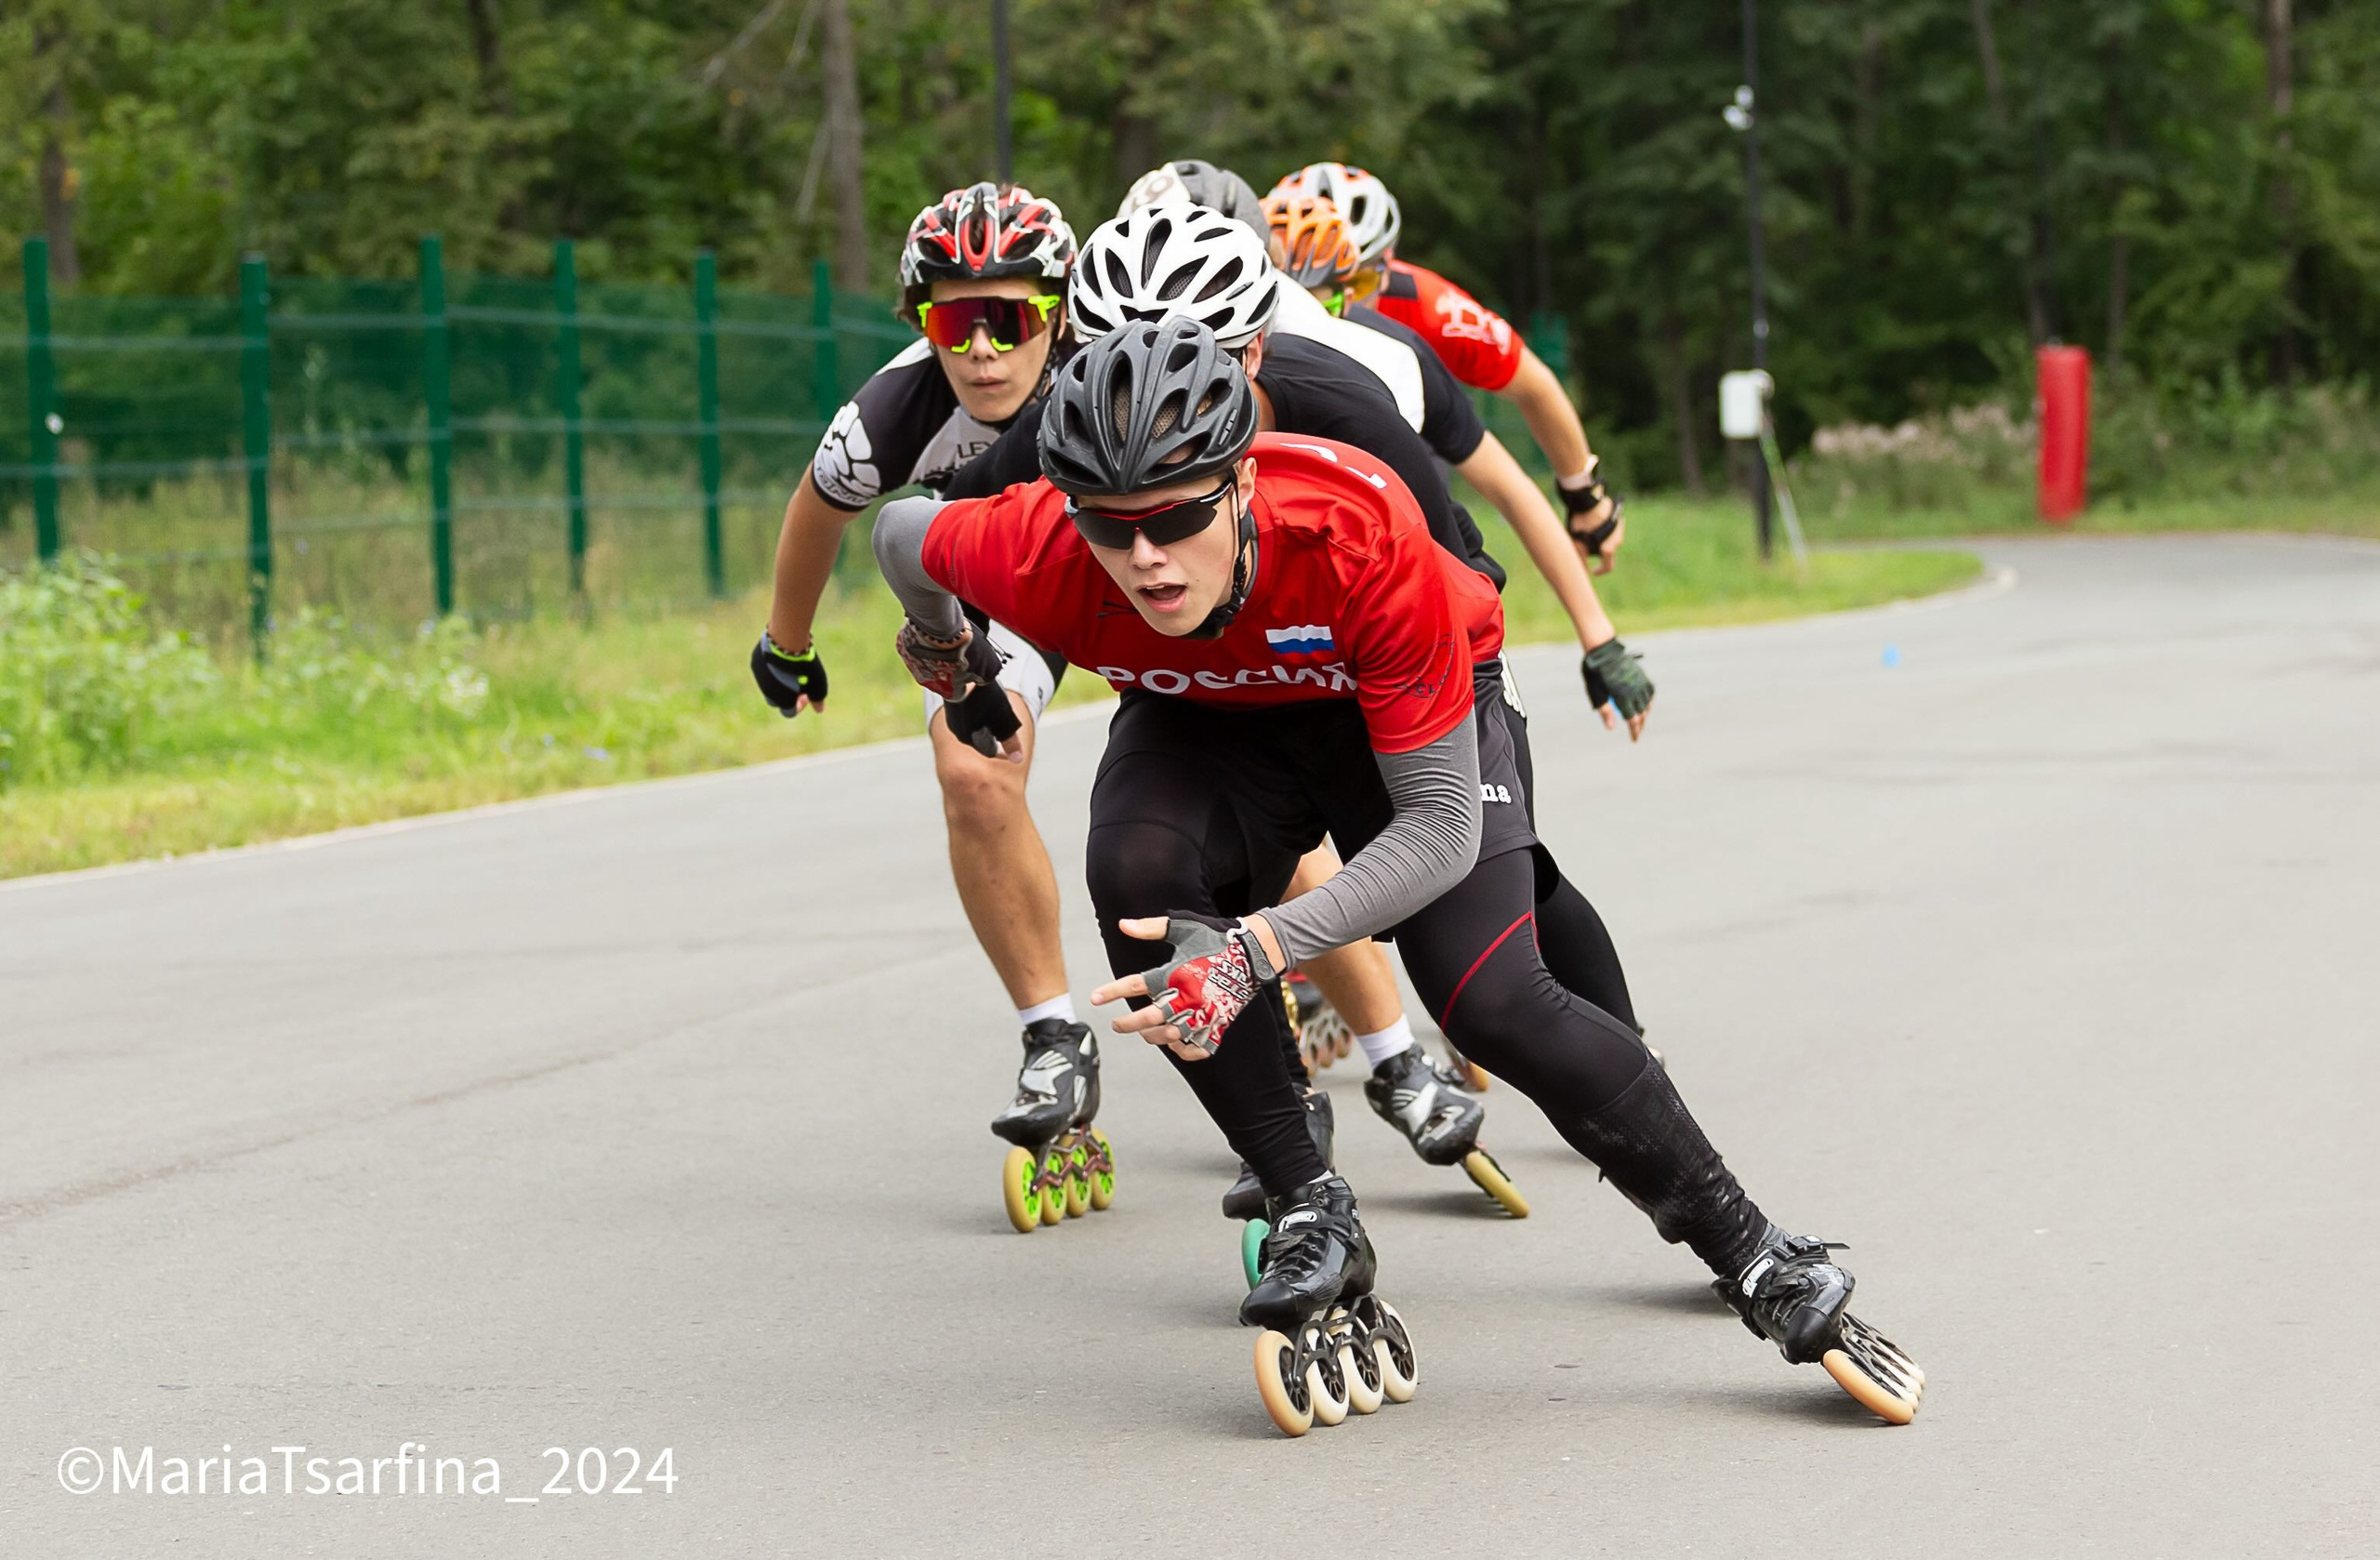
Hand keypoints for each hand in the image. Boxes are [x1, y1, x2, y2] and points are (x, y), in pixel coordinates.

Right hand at [751, 631, 827, 716]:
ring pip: (768, 682)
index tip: (806, 695)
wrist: (786, 641)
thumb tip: (819, 709)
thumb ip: (818, 698)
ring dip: (778, 678)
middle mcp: (767, 691)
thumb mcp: (818, 683)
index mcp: (782, 700)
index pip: (788, 712)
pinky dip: (772, 665)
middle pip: (776, 699)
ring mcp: (759, 676)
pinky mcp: (755, 661)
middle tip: (797, 682)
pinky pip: (763, 667)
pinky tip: (783, 654)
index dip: (799, 706)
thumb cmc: (804, 665)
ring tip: (791, 666)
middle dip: (786, 694)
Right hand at [942, 680, 1025, 762]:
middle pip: (980, 739)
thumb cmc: (984, 698)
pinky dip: (978, 713)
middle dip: (994, 737)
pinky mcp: (951, 704)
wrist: (961, 670)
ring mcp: (952, 718)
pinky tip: (985, 703)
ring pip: (973, 726)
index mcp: (969, 739)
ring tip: (998, 715)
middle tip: (1007, 728)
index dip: (1003, 752)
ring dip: (986, 723)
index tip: (1013, 749)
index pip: (989, 752)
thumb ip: (1010, 741)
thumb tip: (1018, 760)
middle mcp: (957, 732)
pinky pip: (968, 715)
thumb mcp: (1003, 720)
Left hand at [1090, 912, 1273, 1061]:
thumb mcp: (1183, 927)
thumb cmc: (1215, 938)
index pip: (1136, 984)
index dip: (1112, 992)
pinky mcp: (1218, 1024)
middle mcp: (1187, 996)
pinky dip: (1183, 1051)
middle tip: (1116, 1025)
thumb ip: (1152, 927)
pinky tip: (1174, 1044)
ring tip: (1143, 1033)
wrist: (1253, 952)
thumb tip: (1123, 925)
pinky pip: (1197, 1048)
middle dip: (1128, 1024)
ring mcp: (1204, 1013)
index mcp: (1175, 973)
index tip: (1095, 998)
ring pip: (1170, 1036)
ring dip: (1151, 1037)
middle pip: (1149, 1018)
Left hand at [1561, 469, 1623, 575]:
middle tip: (1583, 544)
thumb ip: (1581, 560)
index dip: (1600, 571)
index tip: (1593, 571)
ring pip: (1609, 538)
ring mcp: (1619, 526)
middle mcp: (1618, 538)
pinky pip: (1610, 526)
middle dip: (1597, 551)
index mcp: (1610, 547)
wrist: (1585, 498)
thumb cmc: (1580, 522)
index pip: (1608, 565)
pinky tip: (1591, 522)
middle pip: (1607, 550)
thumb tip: (1582, 575)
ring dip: (1599, 538)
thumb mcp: (1577, 544)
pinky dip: (1602, 528)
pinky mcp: (1616, 515)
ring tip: (1586, 530)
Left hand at [1582, 636, 1653, 741]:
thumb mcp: (1595, 693)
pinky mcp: (1641, 674)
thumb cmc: (1595, 673)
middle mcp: (1635, 690)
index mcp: (1623, 696)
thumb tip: (1611, 728)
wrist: (1603, 650)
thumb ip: (1604, 711)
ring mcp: (1640, 681)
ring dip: (1646, 713)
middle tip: (1636, 733)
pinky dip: (1649, 700)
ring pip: (1648, 703)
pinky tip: (1646, 703)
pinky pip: (1650, 690)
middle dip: (1640, 725)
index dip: (1634, 731)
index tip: (1634, 740)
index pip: (1632, 720)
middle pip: (1642, 713)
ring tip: (1641, 720)